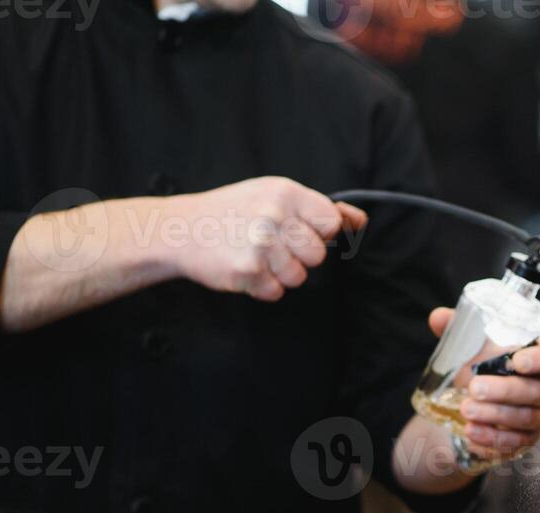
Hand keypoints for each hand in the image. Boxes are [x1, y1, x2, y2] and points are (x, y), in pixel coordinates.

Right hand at [165, 177, 367, 301]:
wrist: (179, 229)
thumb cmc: (233, 212)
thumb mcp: (275, 196)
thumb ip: (320, 209)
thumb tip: (360, 221)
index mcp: (285, 193)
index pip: (331, 222)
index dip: (321, 232)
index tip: (302, 231)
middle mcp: (274, 216)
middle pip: (318, 254)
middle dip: (300, 256)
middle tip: (273, 245)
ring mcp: (260, 245)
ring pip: (299, 276)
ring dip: (281, 273)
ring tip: (257, 256)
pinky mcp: (246, 271)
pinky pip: (277, 292)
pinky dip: (263, 287)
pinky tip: (245, 268)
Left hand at [427, 308, 539, 461]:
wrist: (467, 406)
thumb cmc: (478, 370)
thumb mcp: (467, 348)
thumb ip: (456, 329)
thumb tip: (438, 318)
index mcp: (536, 361)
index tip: (518, 361)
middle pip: (535, 391)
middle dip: (505, 390)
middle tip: (474, 387)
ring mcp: (537, 417)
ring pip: (525, 418)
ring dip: (495, 415)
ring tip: (466, 411)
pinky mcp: (525, 440)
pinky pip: (515, 442)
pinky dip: (492, 438)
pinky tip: (471, 433)